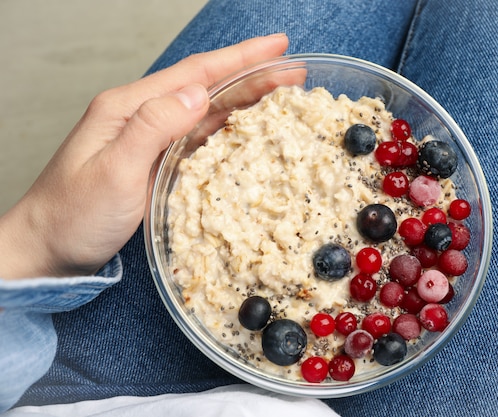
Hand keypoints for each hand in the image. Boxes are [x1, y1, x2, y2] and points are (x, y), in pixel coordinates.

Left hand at [0, 34, 288, 278]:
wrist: (48, 248)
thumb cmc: (73, 214)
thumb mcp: (112, 170)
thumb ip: (153, 127)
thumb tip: (197, 93)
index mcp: (129, 108)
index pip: (194, 74)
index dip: (239, 58)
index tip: (276, 46)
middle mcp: (142, 116)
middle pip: (206, 88)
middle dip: (251, 76)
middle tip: (293, 72)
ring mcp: (150, 139)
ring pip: (207, 112)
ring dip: (245, 101)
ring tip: (281, 94)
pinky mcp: (156, 163)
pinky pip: (200, 138)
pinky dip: (228, 129)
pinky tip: (248, 128)